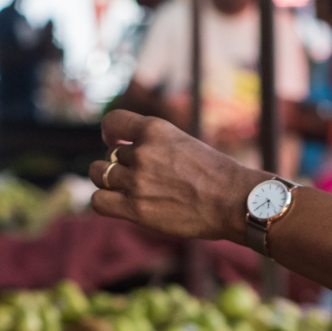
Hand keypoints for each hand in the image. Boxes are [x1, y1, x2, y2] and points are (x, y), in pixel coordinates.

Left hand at [89, 110, 264, 243]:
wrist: (233, 200)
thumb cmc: (216, 176)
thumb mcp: (183, 143)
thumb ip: (155, 146)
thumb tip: (127, 154)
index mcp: (155, 129)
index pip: (113, 122)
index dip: (109, 133)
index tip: (112, 141)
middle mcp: (142, 152)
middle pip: (109, 156)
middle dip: (120, 165)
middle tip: (139, 178)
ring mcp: (137, 181)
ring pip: (99, 175)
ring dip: (108, 182)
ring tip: (127, 190)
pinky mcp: (136, 209)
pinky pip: (98, 201)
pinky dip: (104, 201)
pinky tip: (117, 204)